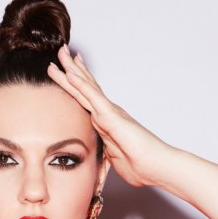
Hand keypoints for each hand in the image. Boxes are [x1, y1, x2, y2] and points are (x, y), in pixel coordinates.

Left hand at [47, 44, 175, 186]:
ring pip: (86, 87)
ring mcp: (109, 112)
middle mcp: (108, 112)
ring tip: (61, 53)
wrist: (156, 167)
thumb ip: (107, 151)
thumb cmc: (140, 165)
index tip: (68, 69)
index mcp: (107, 121)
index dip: (78, 83)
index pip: (88, 99)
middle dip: (72, 68)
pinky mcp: (111, 116)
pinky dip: (80, 84)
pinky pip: (92, 97)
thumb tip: (104, 153)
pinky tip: (70, 73)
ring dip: (72, 70)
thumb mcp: (115, 158)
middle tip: (61, 51)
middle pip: (86, 86)